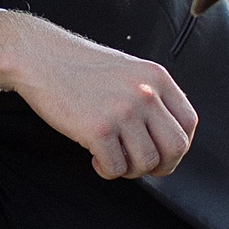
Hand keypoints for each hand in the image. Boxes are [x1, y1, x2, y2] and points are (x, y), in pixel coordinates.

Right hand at [0, 12, 197, 179]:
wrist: (39, 57)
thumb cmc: (80, 67)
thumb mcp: (129, 71)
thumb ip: (152, 96)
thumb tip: (167, 137)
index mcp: (156, 77)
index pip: (188, 123)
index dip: (178, 146)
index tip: (161, 151)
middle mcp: (145, 93)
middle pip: (175, 148)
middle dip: (161, 166)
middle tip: (139, 164)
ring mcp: (122, 111)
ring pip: (146, 163)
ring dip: (129, 169)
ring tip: (111, 156)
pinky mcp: (98, 129)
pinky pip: (116, 168)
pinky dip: (106, 170)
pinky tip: (94, 156)